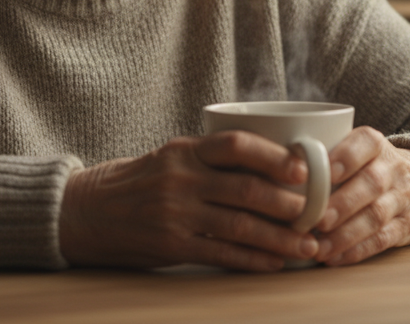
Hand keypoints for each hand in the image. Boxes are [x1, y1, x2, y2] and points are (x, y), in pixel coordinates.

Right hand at [58, 131, 321, 270]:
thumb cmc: (143, 180)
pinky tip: (276, 264)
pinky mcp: (172, 245)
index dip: (273, 156)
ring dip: (279, 238)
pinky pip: (221, 254)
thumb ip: (215, 157)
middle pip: (245, 189)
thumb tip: (277, 159)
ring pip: (239, 226)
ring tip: (309, 245)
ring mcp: (175, 214)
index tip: (304, 167)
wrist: (88, 211)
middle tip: (320, 213)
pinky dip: (253, 261)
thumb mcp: (174, 156)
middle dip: (288, 204)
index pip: (236, 145)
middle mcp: (181, 179)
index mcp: (186, 150)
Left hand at [312, 126, 409, 265]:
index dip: (346, 157)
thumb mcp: (356, 149)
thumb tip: (268, 166)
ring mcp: (404, 198)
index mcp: (375, 144)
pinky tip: (334, 258)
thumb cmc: (368, 167)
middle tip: (315, 220)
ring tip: (318, 248)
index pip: (365, 144)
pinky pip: (383, 239)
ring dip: (345, 234)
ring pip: (377, 215)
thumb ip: (322, 155)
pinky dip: (357, 251)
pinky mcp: (407, 225)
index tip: (325, 171)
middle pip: (371, 184)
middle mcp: (394, 168)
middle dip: (342, 204)